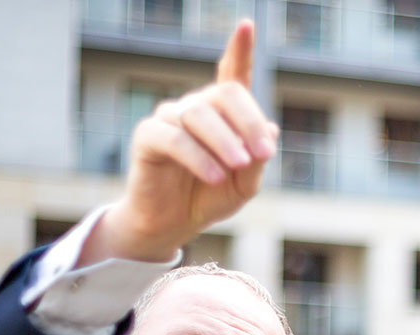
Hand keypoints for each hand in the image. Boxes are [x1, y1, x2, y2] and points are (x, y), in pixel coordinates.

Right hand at [83, 19, 277, 264]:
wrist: (175, 224)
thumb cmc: (211, 196)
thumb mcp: (246, 183)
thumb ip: (258, 158)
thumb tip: (270, 129)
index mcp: (222, 114)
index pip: (232, 74)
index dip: (240, 50)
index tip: (247, 26)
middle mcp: (195, 107)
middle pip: (224, 95)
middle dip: (248, 123)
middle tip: (264, 154)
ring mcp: (169, 118)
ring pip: (199, 114)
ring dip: (225, 141)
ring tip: (238, 166)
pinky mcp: (148, 137)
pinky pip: (174, 138)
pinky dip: (199, 157)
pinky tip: (215, 176)